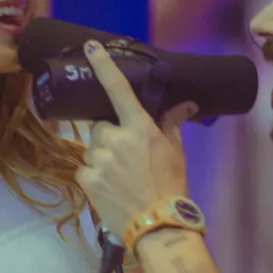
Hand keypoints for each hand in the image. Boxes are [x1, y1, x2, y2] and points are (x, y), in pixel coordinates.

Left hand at [74, 41, 195, 234]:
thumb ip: (172, 123)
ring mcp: (99, 159)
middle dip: (109, 135)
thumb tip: (186, 104)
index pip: (118, 90)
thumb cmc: (170, 186)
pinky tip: (111, 187)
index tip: (90, 47)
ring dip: (102, 156)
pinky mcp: (87, 179)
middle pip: (100, 125)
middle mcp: (116, 139)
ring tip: (121, 176)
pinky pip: (85, 168)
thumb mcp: (175, 152)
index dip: (103, 66)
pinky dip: (95, 175)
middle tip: (126, 155)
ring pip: (93, 148)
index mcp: (139, 128)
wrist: (158, 225)